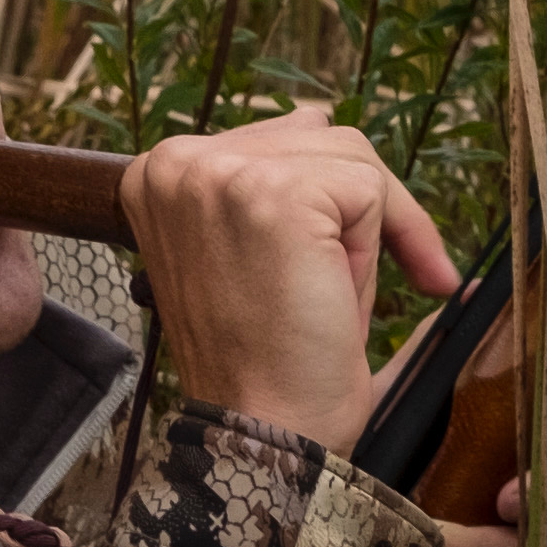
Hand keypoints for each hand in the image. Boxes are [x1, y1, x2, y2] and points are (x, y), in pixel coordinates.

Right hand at [115, 98, 460, 454]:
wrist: (260, 433)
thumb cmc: (262, 361)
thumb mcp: (257, 251)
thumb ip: (274, 179)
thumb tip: (315, 113)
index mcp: (160, 173)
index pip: (279, 139)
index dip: (329, 202)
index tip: (330, 265)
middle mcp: (174, 161)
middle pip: (321, 137)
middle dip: (350, 218)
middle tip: (327, 297)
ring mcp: (219, 173)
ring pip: (352, 159)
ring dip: (364, 238)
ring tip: (326, 299)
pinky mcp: (272, 193)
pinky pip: (372, 189)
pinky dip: (386, 246)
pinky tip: (344, 301)